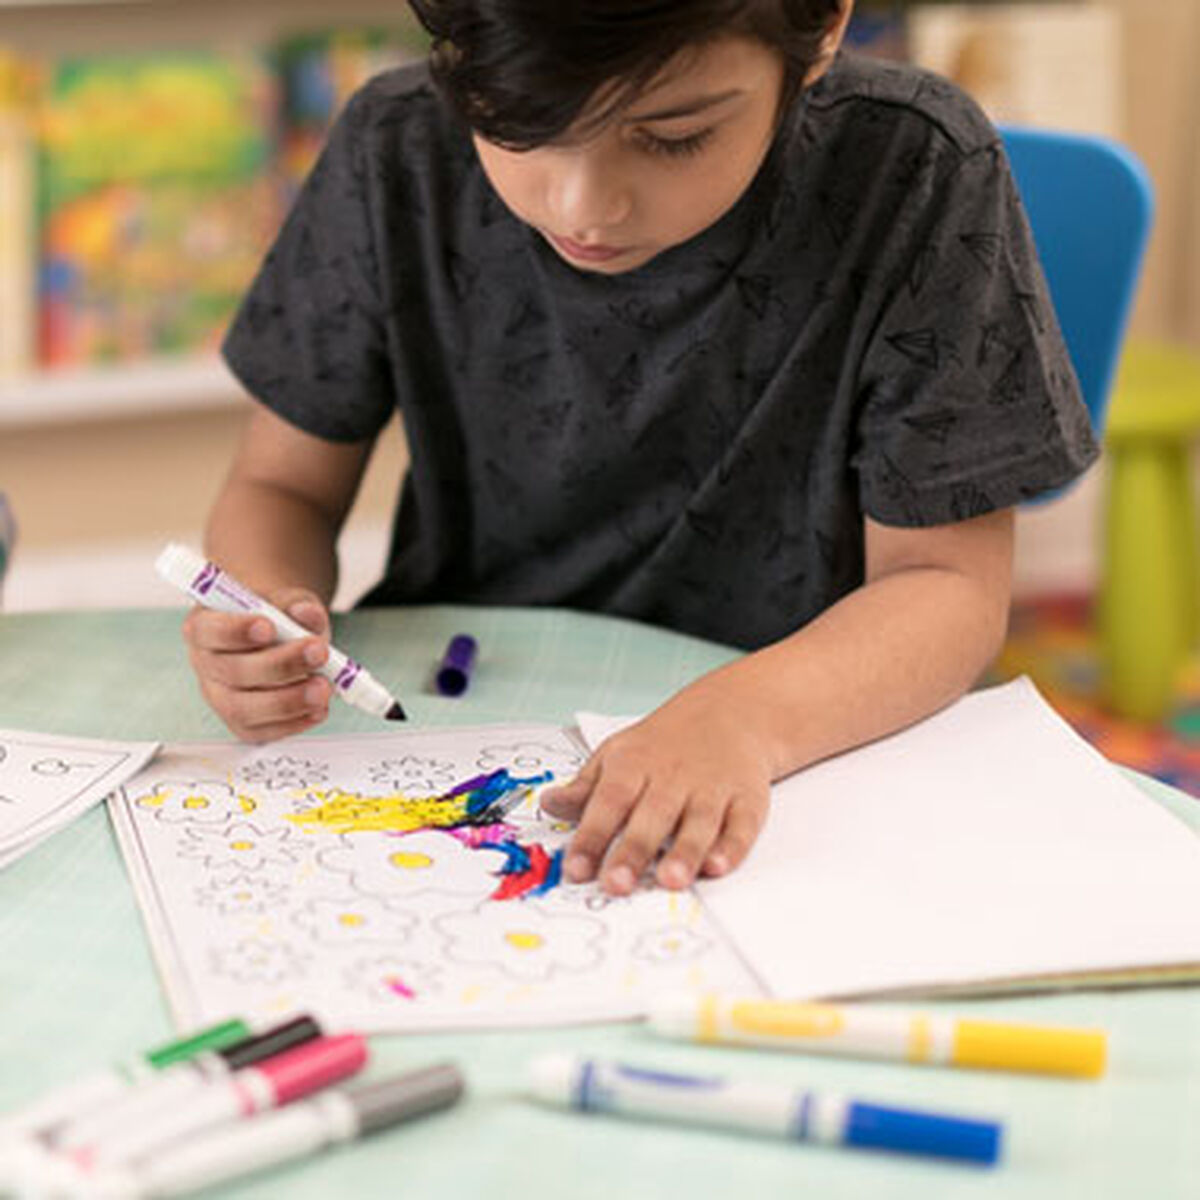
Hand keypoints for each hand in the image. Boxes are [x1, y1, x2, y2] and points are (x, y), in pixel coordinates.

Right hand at [182, 588, 332, 742]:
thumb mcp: (287, 601)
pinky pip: (262, 731)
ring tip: (323, 688)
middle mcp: (207, 665)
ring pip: (243, 709)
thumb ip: (296, 604)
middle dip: (280, 665)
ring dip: (288, 700)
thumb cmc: (276, 617)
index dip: (236, 631)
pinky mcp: (243, 723)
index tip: (269, 627)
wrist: (281, 638)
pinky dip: (294, 722)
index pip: (209, 630)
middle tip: (319, 652)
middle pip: (233, 672)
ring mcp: (221, 698)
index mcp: (206, 626)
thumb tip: (308, 613)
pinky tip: (318, 708)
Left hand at [540, 693, 771, 894]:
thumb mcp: (617, 755)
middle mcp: (673, 778)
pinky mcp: (746, 799)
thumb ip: (585, 788)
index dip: (590, 837)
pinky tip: (718, 865)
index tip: (575, 870)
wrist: (730, 713)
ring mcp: (711, 788)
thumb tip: (548, 804)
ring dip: (685, 852)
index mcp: (634, 766)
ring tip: (670, 880)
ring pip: (698, 822)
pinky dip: (732, 846)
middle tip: (617, 884)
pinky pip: (740, 825)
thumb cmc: (664, 744)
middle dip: (634, 851)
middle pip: (651, 816)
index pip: (608, 802)